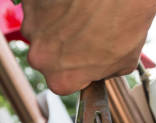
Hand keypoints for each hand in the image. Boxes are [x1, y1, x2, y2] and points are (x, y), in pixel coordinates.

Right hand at [20, 0, 155, 94]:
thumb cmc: (124, 23)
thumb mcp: (124, 63)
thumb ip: (104, 72)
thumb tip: (103, 69)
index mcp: (60, 80)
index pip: (63, 82)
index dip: (77, 70)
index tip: (87, 58)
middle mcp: (40, 57)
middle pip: (48, 56)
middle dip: (64, 46)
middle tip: (86, 31)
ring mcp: (32, 26)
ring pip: (42, 29)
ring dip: (57, 24)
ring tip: (81, 13)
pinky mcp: (30, 1)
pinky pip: (39, 6)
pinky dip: (52, 4)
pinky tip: (73, 2)